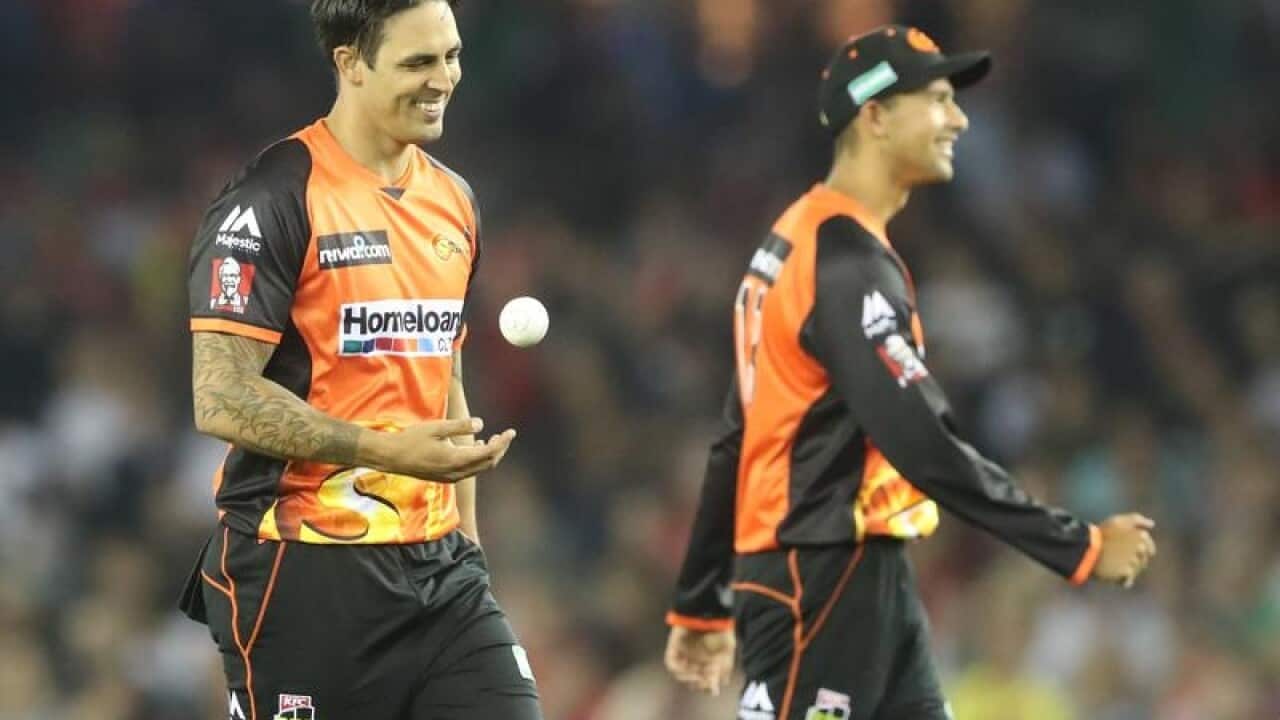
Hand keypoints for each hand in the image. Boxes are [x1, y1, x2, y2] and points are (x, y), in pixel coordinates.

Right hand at [379, 418, 515, 481]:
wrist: (391, 457)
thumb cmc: (412, 439)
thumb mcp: (436, 427)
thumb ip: (460, 426)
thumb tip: (481, 424)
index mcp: (456, 459)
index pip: (489, 453)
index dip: (502, 442)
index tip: (511, 432)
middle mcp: (456, 472)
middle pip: (488, 463)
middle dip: (500, 449)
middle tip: (505, 435)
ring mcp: (451, 477)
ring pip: (479, 469)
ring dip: (489, 455)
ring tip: (494, 440)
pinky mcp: (445, 477)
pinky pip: (469, 471)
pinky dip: (478, 460)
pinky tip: (476, 448)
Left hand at [664, 625, 734, 694]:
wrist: (709, 611)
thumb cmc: (721, 631)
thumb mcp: (726, 653)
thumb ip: (722, 672)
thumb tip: (716, 690)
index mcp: (707, 662)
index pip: (704, 682)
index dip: (707, 687)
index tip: (713, 688)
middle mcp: (694, 659)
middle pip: (692, 679)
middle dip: (698, 684)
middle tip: (704, 682)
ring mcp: (683, 653)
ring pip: (681, 674)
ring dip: (688, 678)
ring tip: (697, 677)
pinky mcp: (674, 647)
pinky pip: (671, 663)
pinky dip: (679, 669)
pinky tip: (687, 669)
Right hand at [1092, 513, 1155, 587]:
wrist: (1086, 548)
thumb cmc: (1102, 533)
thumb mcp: (1118, 520)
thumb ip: (1137, 519)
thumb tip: (1152, 524)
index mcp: (1141, 536)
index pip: (1149, 547)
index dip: (1139, 549)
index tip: (1127, 549)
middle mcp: (1141, 549)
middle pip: (1143, 560)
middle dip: (1133, 560)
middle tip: (1118, 557)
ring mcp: (1134, 562)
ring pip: (1136, 571)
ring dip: (1128, 570)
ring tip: (1114, 566)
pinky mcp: (1126, 573)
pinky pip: (1128, 581)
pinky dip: (1123, 581)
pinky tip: (1115, 577)